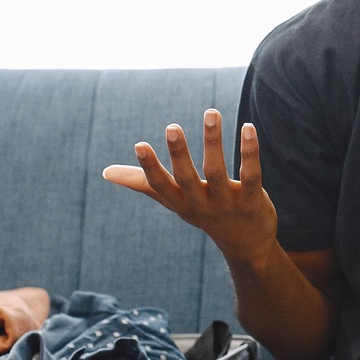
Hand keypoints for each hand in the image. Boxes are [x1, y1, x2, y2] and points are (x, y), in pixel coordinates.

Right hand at [102, 110, 277, 257]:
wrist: (246, 246)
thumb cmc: (204, 213)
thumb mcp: (174, 201)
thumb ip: (144, 184)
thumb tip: (106, 173)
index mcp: (180, 203)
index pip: (161, 187)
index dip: (150, 168)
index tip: (139, 145)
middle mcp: (201, 205)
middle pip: (187, 179)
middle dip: (178, 154)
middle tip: (172, 127)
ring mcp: (227, 204)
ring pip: (217, 172)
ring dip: (213, 142)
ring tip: (211, 113)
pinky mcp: (253, 201)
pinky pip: (251, 175)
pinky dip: (249, 151)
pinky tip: (248, 127)